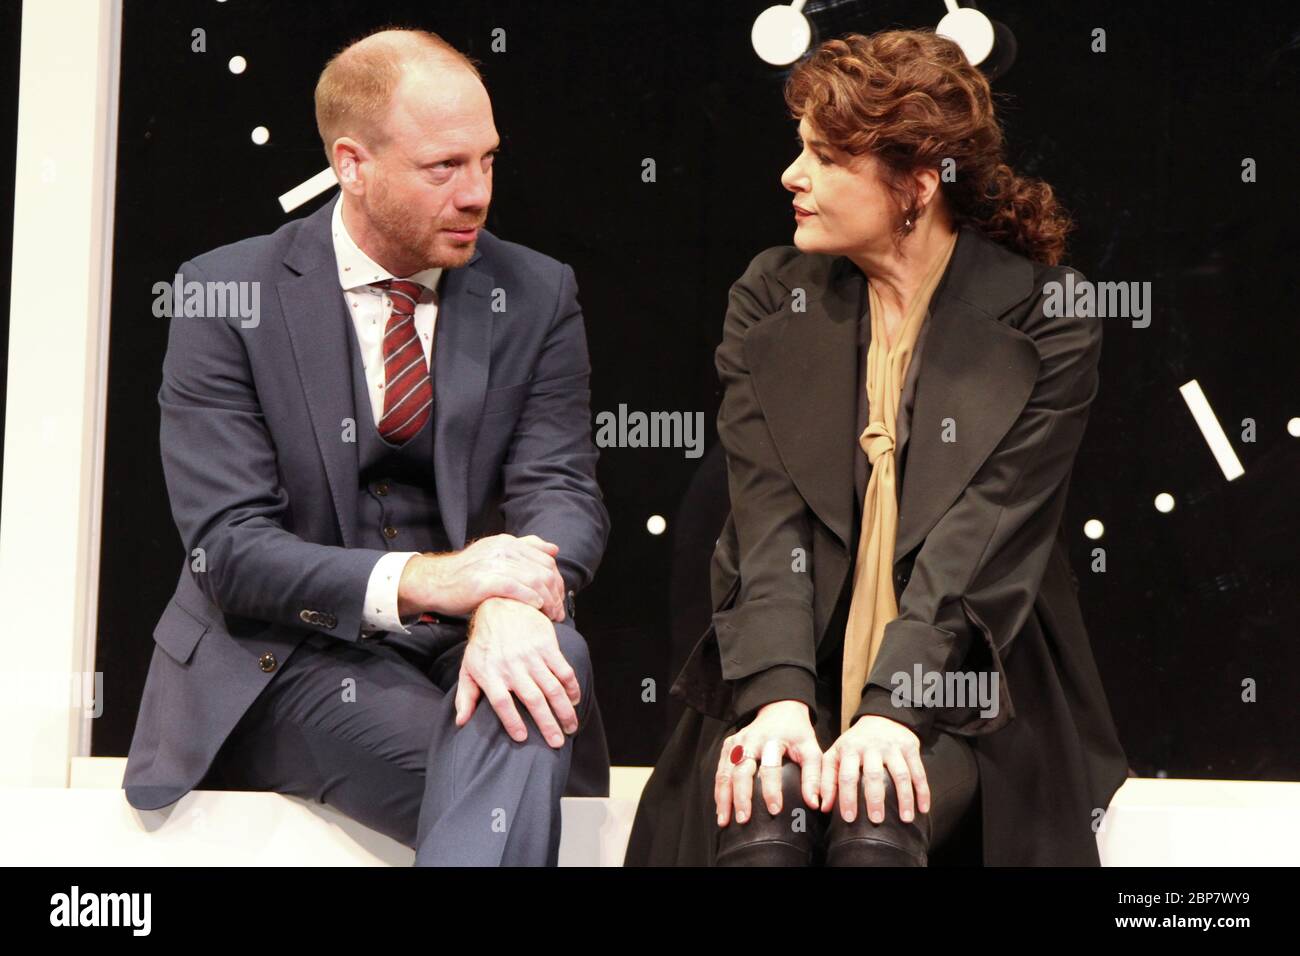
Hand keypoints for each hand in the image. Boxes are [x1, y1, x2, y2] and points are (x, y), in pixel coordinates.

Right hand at [398, 533, 566, 620]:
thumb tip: (554, 549)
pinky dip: (531, 599)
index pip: (546, 560)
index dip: (558, 581)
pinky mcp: (485, 581)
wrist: (435, 582)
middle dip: (556, 594)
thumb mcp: (496, 555)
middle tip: (559, 612)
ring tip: (552, 615)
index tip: (559, 598)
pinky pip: (517, 589)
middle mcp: (504, 549)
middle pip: (544, 571)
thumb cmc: (467, 574)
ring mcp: (494, 564)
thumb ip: (525, 549)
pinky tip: (536, 608)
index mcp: (508, 542)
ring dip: (548, 601)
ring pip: (535, 580)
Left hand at [454, 596, 580, 747]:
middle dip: (547, 724)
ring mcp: (531, 655)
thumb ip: (465, 696)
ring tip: (570, 727)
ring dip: (564, 709)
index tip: (523, 738)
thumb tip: (461, 722)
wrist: (501, 606)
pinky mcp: (547, 645)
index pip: (502, 703)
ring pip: (552, 687)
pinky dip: (571, 686)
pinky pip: (563, 669)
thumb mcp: (469, 667)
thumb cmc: (484, 642)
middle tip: (557, 743)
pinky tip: (574, 700)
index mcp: (491, 673)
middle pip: (533, 699)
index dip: (512, 721)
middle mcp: (512, 666)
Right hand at [714, 700, 820, 826]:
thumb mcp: (810, 748)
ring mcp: (736, 743)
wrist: (779, 709)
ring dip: (723, 798)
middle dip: (740, 797)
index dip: (772, 790)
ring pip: (725, 772)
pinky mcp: (728, 746)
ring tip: (724, 820)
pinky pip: (720, 771)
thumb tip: (814, 803)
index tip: (775, 810)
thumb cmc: (796, 733)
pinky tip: (720, 808)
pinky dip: (718, 791)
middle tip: (744, 819)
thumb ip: (814, 775)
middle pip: (741, 771)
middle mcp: (750, 741)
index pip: (770, 768)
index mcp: (773, 740)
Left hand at [820, 715, 929, 824]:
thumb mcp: (835, 755)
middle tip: (876, 820)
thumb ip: (827, 780)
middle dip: (875, 799)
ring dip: (904, 798)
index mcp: (850, 749)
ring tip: (906, 819)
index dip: (847, 797)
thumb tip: (823, 807)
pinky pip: (918, 772)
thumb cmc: (855, 743)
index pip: (847, 775)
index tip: (849, 818)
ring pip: (901, 775)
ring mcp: (892, 747)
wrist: (881, 717)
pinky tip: (923, 808)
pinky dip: (922, 791)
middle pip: (874, 775)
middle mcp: (871, 747)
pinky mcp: (910, 748)